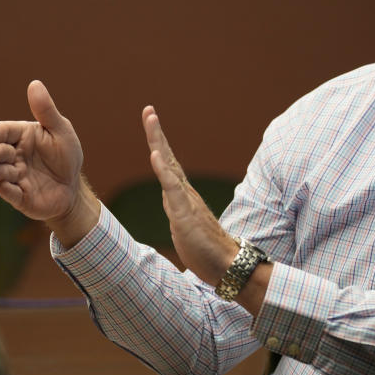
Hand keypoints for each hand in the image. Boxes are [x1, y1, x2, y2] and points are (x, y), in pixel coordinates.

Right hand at [0, 80, 99, 244]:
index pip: (3, 131)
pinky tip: (5, 186)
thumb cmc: (66, 157)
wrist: (73, 188)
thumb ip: (46, 110)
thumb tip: (34, 83)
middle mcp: (13, 156)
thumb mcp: (61, 131)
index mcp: (22, 137)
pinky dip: (5, 190)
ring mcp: (14, 176)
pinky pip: (8, 193)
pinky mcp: (18, 196)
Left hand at [142, 106, 236, 284]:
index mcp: (183, 195)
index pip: (168, 165)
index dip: (158, 143)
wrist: (227, 265)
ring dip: (158, 142)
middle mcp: (185, 192)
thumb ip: (178, 211)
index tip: (151, 122)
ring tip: (151, 120)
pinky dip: (162, 170)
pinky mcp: (185, 214)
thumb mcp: (185, 226)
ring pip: (169, 166)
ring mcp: (186, 201)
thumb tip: (172, 203)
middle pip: (168, 157)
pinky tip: (154, 155)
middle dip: (157, 133)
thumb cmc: (207, 249)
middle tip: (148, 110)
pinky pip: (172, 189)